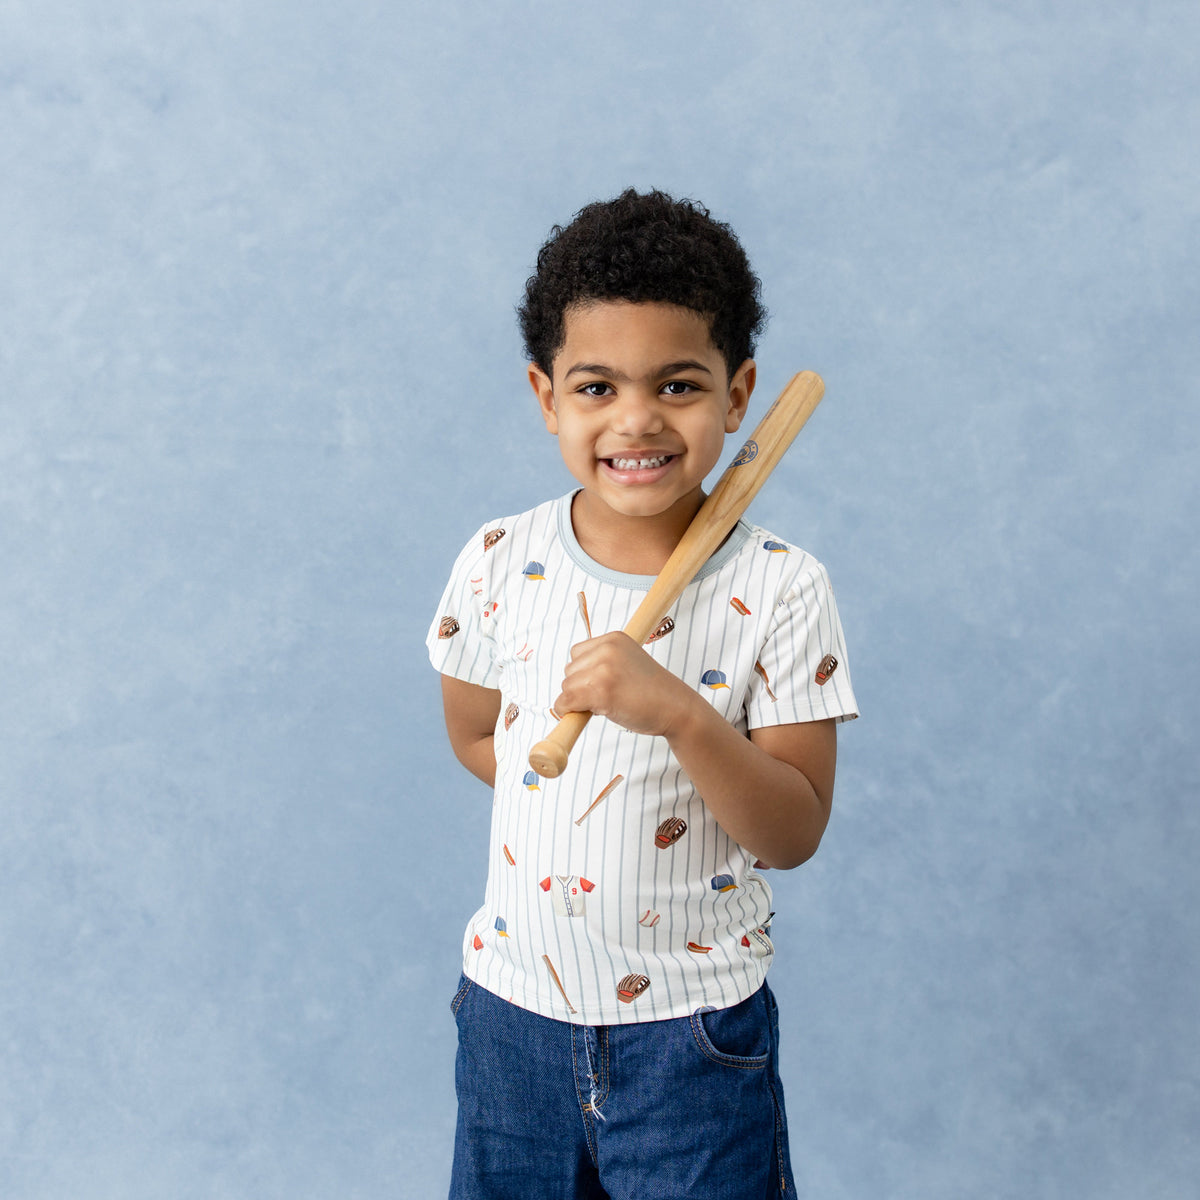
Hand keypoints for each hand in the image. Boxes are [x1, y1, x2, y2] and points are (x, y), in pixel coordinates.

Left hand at [552, 632, 699, 736]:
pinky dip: (569, 712)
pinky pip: (566, 702)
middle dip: (581, 687)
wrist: (676, 708)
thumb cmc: (652, 692)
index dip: (585, 674)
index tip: (605, 684)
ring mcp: (603, 669)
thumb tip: (568, 684)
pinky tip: (592, 713)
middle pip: (569, 671)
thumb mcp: (626, 664)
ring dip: (579, 701)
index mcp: (614, 638)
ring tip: (610, 703)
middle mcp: (607, 649)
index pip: (577, 653)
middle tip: (610, 696)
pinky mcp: (600, 690)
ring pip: (566, 687)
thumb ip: (601, 664)